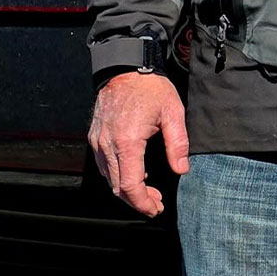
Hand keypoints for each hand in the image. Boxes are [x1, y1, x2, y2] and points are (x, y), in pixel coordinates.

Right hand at [88, 73, 189, 216]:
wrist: (124, 66)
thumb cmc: (149, 87)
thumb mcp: (172, 112)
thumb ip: (178, 144)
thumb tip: (182, 169)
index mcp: (127, 142)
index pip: (131, 186)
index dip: (143, 203)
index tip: (155, 209)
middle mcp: (107, 145)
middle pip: (117, 188)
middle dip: (137, 201)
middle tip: (156, 203)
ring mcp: (98, 142)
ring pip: (109, 179)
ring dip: (127, 190)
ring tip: (149, 190)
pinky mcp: (94, 138)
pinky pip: (103, 166)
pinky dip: (118, 175)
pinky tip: (135, 172)